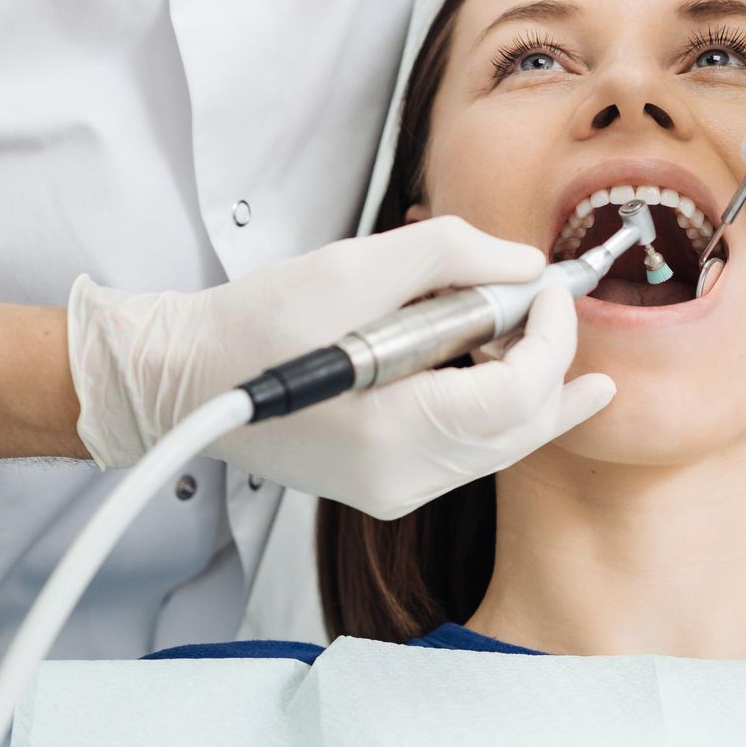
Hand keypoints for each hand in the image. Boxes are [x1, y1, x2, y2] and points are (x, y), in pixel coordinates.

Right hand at [65, 217, 614, 518]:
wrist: (186, 379)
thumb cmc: (253, 326)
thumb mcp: (354, 266)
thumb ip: (451, 255)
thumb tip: (523, 264)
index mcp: (394, 431)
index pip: (518, 393)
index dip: (551, 335)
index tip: (549, 286)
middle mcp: (402, 478)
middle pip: (522, 428)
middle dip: (552, 362)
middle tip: (559, 306)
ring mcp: (394, 491)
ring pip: (502, 444)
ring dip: (525, 382)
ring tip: (528, 326)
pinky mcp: (386, 486)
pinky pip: (468, 451)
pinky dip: (489, 405)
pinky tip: (488, 361)